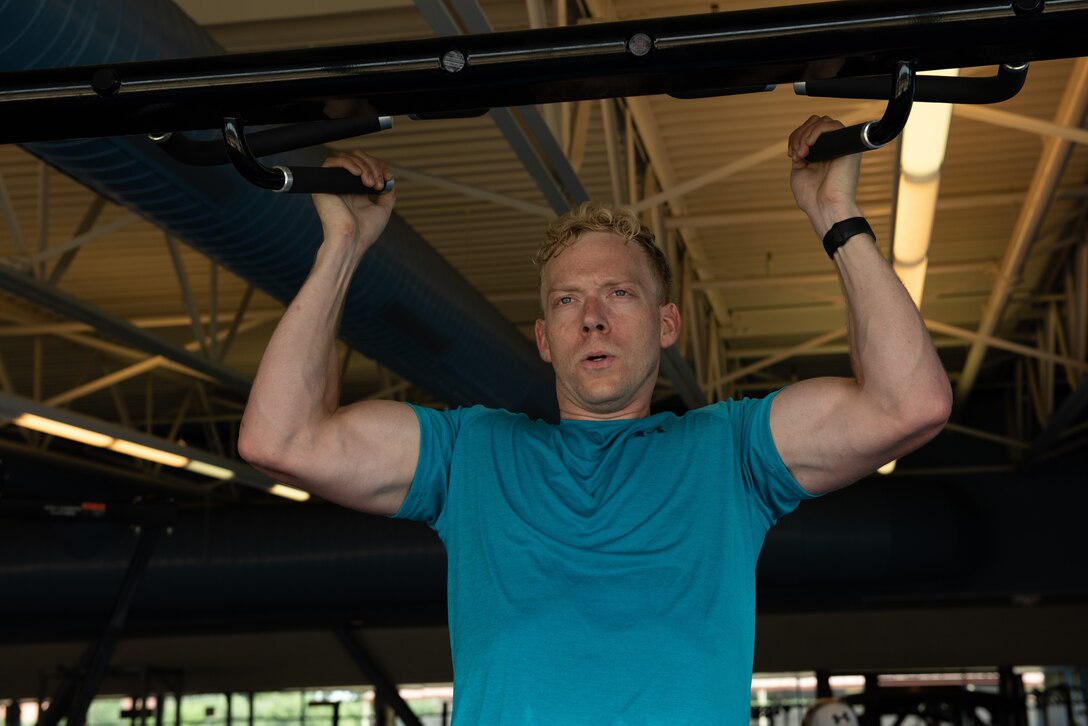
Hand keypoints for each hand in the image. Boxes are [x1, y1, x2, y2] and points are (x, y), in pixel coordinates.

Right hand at [312, 150, 395, 252]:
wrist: (351, 241)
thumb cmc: (364, 232)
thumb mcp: (383, 209)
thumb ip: (388, 192)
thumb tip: (390, 177)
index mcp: (355, 191)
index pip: (366, 165)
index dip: (379, 166)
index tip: (388, 178)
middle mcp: (343, 185)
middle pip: (358, 158)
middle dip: (373, 166)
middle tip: (378, 184)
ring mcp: (333, 183)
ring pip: (347, 157)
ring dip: (365, 166)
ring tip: (371, 184)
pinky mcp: (323, 183)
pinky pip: (332, 162)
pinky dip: (349, 163)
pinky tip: (358, 174)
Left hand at [787, 115, 862, 237]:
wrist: (824, 208)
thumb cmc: (812, 197)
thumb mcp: (800, 171)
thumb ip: (800, 153)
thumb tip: (798, 138)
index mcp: (823, 153)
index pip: (810, 130)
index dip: (796, 136)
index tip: (791, 154)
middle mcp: (833, 148)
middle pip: (815, 122)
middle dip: (799, 134)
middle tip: (795, 154)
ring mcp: (841, 146)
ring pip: (822, 121)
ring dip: (805, 134)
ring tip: (801, 153)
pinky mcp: (848, 146)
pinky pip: (832, 125)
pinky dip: (815, 132)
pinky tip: (808, 146)